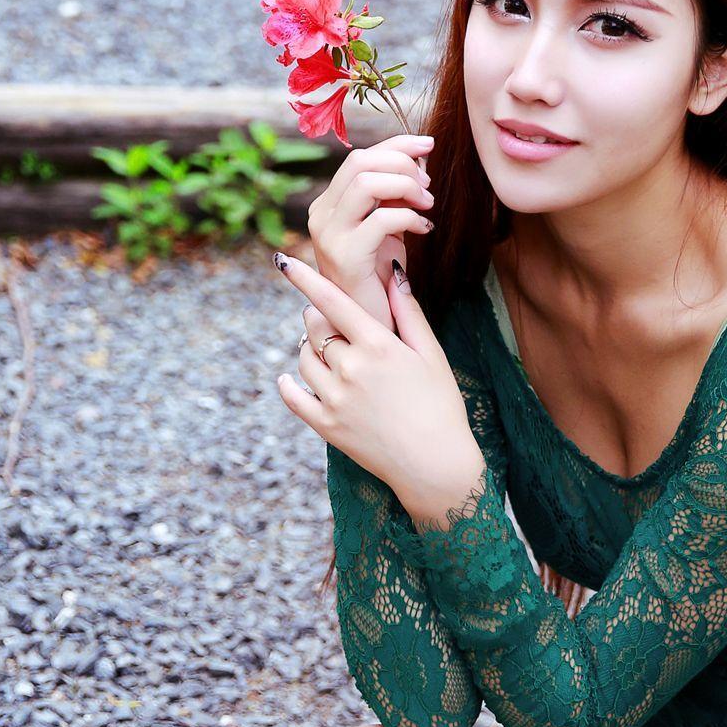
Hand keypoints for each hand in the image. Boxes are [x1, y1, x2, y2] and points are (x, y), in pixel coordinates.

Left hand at [275, 249, 483, 516]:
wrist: (435, 465)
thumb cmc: (441, 405)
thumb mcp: (431, 354)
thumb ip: (408, 312)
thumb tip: (393, 273)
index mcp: (378, 346)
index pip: (333, 301)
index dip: (305, 278)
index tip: (285, 260)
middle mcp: (351, 369)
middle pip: (317, 329)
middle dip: (319, 319)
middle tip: (331, 321)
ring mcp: (335, 399)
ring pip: (304, 359)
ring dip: (310, 350)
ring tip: (328, 353)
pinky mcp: (326, 426)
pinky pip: (294, 397)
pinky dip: (288, 385)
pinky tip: (287, 379)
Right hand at [304, 131, 434, 335]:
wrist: (371, 323)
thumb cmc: (382, 274)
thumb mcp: (388, 224)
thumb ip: (394, 192)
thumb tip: (419, 156)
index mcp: (328, 203)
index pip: (359, 156)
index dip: (396, 144)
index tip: (428, 145)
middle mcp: (320, 215)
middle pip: (361, 161)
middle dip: (402, 163)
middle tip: (428, 185)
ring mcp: (328, 235)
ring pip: (367, 182)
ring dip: (406, 186)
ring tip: (427, 205)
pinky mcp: (345, 256)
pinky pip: (382, 218)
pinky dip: (410, 217)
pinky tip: (425, 229)